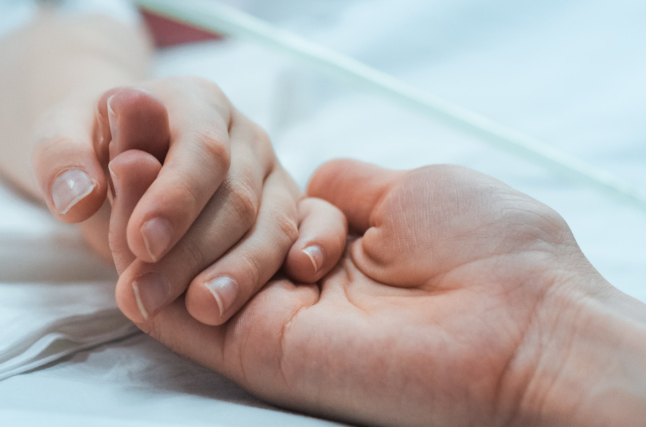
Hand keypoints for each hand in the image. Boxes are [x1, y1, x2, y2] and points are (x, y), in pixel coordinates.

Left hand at [33, 77, 342, 324]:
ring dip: (240, 271)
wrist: (120, 157)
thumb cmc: (92, 147)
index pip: (199, 149)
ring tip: (203, 311)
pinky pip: (311, 230)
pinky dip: (310, 251)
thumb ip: (61, 161)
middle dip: (193, 252)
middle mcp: (242, 135)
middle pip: (236, 196)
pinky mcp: (286, 210)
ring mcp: (271, 173)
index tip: (141, 243)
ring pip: (273, 223)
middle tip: (146, 297)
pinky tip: (298, 278)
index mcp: (194, 102)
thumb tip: (77, 198)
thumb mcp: (58, 139)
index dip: (175, 198)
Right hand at [130, 159, 615, 425]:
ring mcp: (279, 324)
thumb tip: (309, 179)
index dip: (196, 170)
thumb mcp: (411, 191)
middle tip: (120, 133)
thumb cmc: (494, 251)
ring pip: (183, 276)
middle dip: (155, 187)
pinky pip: (183, 321)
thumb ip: (345, 187)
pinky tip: (117, 221)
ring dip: (139, 222)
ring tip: (114, 160)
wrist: (531, 324)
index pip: (243, 211)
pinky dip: (141, 274)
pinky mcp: (264, 355)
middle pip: (204, 240)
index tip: (161, 120)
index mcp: (335, 250)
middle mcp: (300, 289)